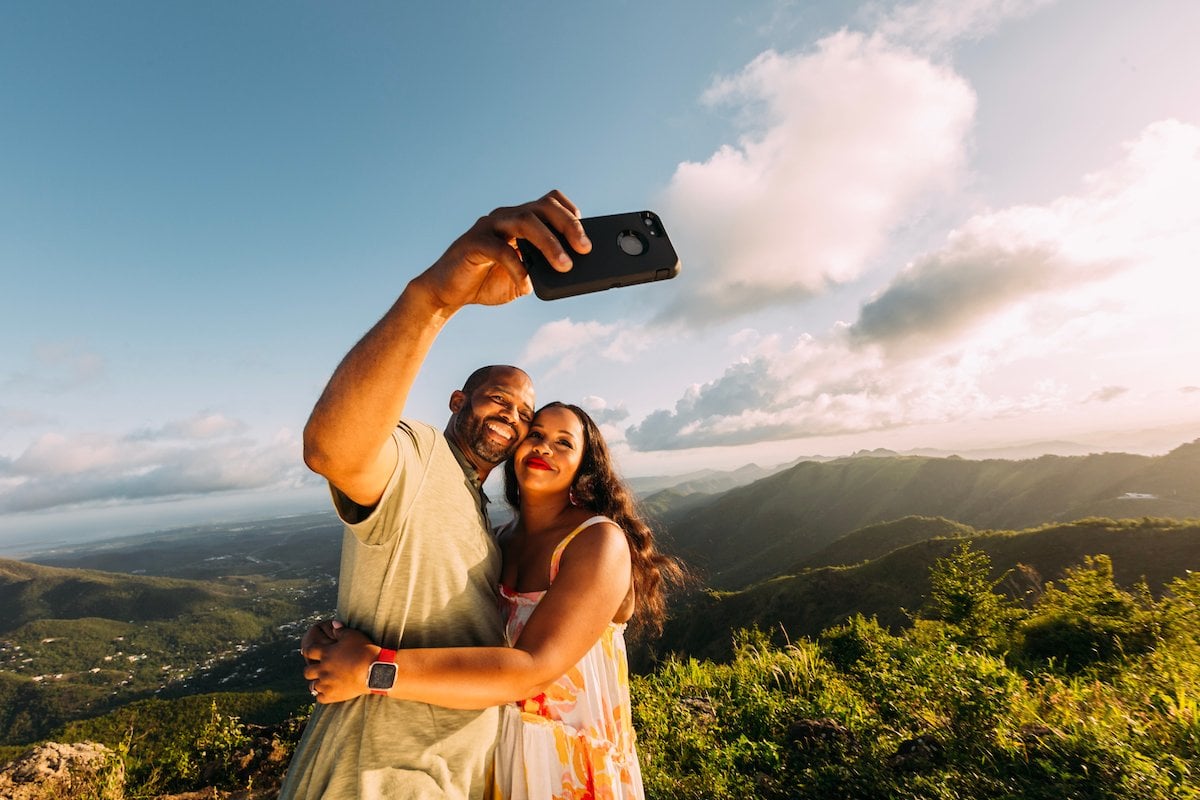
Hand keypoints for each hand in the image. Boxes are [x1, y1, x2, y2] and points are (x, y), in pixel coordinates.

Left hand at [303, 625, 379, 703]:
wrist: (374, 670)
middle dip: (311, 670)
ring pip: (313, 686)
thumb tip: (333, 623)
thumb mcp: (353, 635)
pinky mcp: (333, 695)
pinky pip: (320, 698)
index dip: (308, 651)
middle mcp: (323, 669)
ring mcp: (327, 683)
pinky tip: (328, 692)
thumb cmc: (364, 650)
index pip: (309, 651)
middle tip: (317, 669)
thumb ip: (340, 630)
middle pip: (307, 672)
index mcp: (326, 653)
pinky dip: (322, 695)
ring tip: (322, 682)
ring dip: (316, 683)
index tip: (310, 652)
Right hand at [414, 189, 591, 310]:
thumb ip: (541, 272)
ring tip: (564, 265)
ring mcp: (488, 226)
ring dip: (549, 243)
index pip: (548, 201)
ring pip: (524, 221)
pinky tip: (525, 280)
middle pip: (542, 207)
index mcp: (518, 220)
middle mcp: (505, 217)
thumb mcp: (522, 279)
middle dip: (568, 225)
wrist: (447, 292)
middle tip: (584, 248)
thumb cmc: (486, 281)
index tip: (586, 232)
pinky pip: (500, 248)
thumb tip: (566, 273)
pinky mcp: (473, 242)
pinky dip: (517, 265)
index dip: (569, 212)